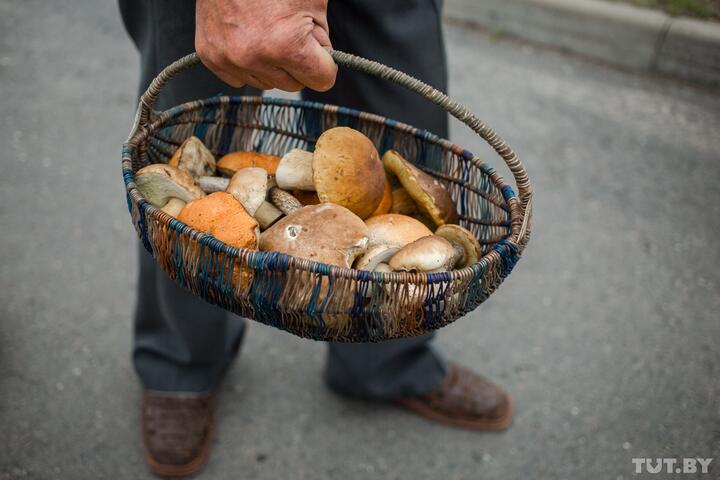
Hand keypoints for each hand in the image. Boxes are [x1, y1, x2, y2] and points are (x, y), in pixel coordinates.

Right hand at [196, 0, 336, 91]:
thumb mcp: (313, 2)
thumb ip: (322, 40)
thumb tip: (321, 62)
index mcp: (285, 45)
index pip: (322, 80)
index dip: (324, 63)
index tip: (319, 51)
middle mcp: (254, 57)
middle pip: (295, 85)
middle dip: (298, 63)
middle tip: (288, 32)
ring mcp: (229, 59)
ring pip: (267, 83)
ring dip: (272, 65)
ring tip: (266, 31)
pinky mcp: (211, 56)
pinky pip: (240, 78)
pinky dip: (248, 64)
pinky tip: (248, 38)